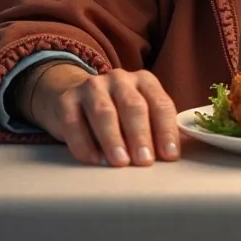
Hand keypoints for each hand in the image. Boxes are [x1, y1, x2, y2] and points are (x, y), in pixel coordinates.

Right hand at [24, 63, 180, 167]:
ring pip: (104, 113)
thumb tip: (174, 156)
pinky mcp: (67, 100)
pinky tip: (94, 159)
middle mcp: (119, 79)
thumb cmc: (116, 113)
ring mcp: (92, 87)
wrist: (73, 97)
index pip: (160, 104)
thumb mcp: (140, 114)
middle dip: (141, 135)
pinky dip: (85, 144)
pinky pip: (75, 123)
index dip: (166, 130)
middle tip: (145, 161)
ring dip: (114, 139)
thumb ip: (156, 129)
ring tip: (121, 162)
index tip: (170, 155)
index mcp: (144, 81)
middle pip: (133, 106)